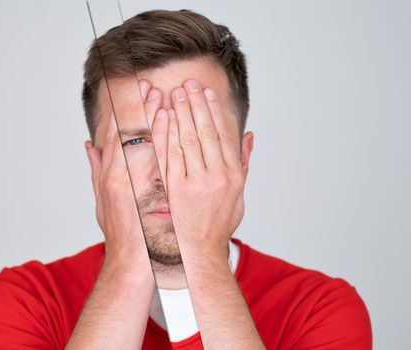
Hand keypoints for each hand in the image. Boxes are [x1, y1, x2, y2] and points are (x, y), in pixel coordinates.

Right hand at [84, 79, 163, 267]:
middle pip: (126, 134)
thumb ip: (96, 172)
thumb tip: (89, 146)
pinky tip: (169, 118)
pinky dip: (161, 135)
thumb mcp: (103, 203)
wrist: (137, 262)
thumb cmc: (123, 234)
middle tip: (147, 85)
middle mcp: (118, 178)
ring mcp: (134, 184)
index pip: (114, 137)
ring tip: (160, 94)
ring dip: (150, 115)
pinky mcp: (150, 191)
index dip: (123, 113)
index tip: (132, 96)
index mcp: (108, 177)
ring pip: (141, 141)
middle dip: (137, 108)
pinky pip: (157, 156)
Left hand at [164, 79, 245, 260]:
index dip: (213, 112)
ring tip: (176, 93)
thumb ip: (243, 163)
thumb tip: (248, 136)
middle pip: (205, 133)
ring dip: (181, 114)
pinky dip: (166, 135)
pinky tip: (163, 117)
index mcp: (233, 175)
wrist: (199, 251)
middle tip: (188, 84)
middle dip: (195, 106)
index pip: (222, 135)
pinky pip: (170, 156)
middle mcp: (217, 177)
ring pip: (187, 140)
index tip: (206, 94)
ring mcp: (195, 182)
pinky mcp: (175, 189)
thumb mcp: (239, 195)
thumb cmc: (218, 223)